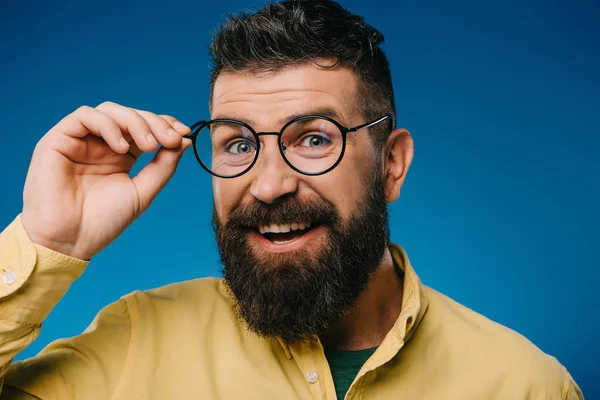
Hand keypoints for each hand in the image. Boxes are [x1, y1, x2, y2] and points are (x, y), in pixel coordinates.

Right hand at [21, 101, 191, 259]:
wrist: (70, 240)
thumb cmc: (103, 221)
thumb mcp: (142, 192)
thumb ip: (163, 166)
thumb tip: (185, 141)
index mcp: (121, 154)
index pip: (145, 127)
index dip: (165, 124)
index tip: (184, 132)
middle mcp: (101, 144)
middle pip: (131, 115)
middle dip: (155, 123)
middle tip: (171, 139)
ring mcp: (81, 140)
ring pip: (110, 111)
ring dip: (135, 122)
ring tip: (149, 145)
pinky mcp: (59, 139)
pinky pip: (85, 116)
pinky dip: (109, 125)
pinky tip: (122, 147)